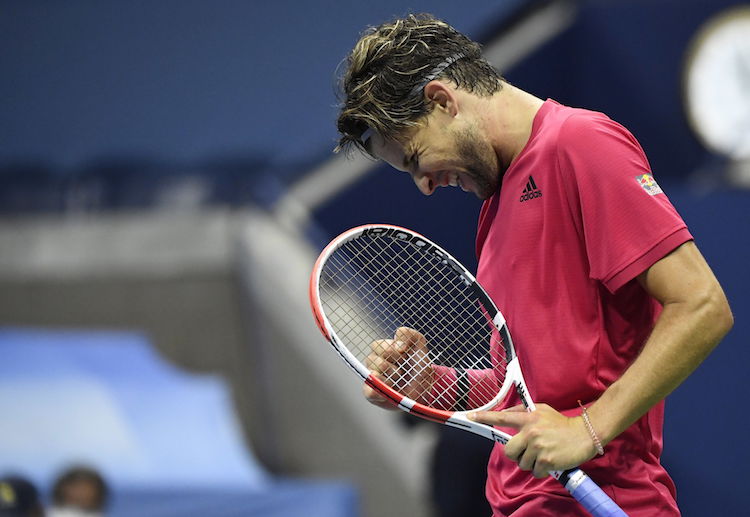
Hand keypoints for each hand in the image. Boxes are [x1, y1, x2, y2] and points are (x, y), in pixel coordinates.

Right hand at [363, 327, 433, 408]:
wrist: (426, 388)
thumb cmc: (419, 367)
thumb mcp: (419, 346)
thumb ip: (409, 334)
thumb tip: (397, 335)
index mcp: (382, 351)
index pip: (377, 345)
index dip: (393, 348)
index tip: (405, 352)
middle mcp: (374, 364)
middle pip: (373, 358)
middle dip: (394, 361)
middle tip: (403, 368)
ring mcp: (373, 379)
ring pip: (374, 374)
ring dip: (392, 376)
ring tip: (400, 379)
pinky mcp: (373, 394)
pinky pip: (369, 392)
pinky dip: (379, 390)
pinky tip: (391, 388)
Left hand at [469, 404, 597, 477]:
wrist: (585, 434)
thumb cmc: (561, 424)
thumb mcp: (542, 410)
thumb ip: (523, 412)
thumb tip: (506, 414)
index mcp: (528, 418)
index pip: (502, 417)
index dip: (484, 417)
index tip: (470, 416)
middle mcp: (530, 432)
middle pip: (509, 450)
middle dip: (516, 454)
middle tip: (528, 451)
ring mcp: (537, 447)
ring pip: (522, 463)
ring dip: (531, 462)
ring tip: (543, 454)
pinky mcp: (546, 461)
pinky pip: (534, 472)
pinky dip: (541, 470)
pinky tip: (550, 461)